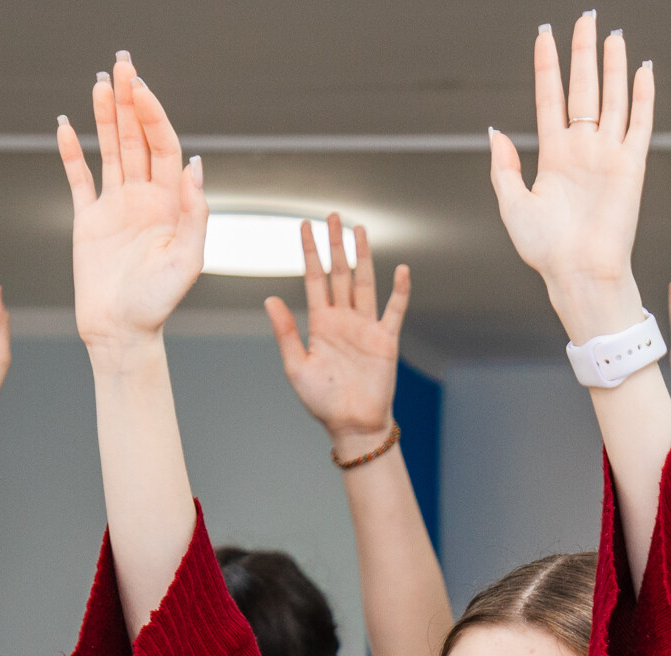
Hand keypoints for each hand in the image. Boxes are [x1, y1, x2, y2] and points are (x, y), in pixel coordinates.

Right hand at [59, 55, 206, 353]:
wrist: (120, 333)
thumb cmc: (158, 304)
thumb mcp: (187, 262)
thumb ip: (194, 214)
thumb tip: (197, 166)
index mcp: (171, 204)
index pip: (164, 147)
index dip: (153, 116)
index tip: (140, 90)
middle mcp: (145, 199)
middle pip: (138, 138)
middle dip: (131, 101)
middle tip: (123, 64)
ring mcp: (116, 207)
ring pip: (110, 150)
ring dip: (105, 116)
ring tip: (101, 82)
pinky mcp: (88, 220)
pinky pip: (79, 178)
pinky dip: (72, 152)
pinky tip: (67, 125)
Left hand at [265, 214, 408, 449]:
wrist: (351, 425)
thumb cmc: (322, 401)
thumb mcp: (296, 366)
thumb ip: (285, 332)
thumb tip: (270, 299)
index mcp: (320, 323)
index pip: (314, 279)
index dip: (309, 252)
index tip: (304, 226)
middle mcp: (343, 319)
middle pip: (340, 272)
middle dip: (335, 244)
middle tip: (332, 216)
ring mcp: (365, 327)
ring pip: (365, 282)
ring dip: (362, 256)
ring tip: (359, 230)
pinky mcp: (386, 340)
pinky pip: (394, 310)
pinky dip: (399, 290)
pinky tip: (400, 269)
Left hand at [490, 16, 656, 338]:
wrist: (578, 274)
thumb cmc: (545, 250)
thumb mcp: (512, 206)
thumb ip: (503, 167)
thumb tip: (494, 130)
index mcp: (552, 156)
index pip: (550, 98)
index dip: (547, 66)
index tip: (544, 35)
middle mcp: (582, 149)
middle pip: (583, 88)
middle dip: (582, 52)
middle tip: (585, 17)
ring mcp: (608, 154)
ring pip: (612, 97)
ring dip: (613, 66)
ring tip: (613, 34)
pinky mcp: (631, 166)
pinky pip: (640, 122)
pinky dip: (643, 96)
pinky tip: (643, 69)